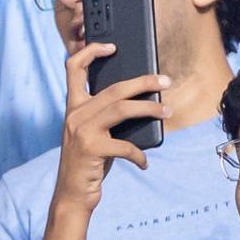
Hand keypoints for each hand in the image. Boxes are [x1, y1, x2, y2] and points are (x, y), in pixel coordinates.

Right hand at [51, 43, 168, 209]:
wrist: (72, 193)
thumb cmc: (88, 161)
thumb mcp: (93, 133)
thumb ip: (106, 117)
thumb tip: (144, 103)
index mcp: (73, 107)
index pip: (73, 68)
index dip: (90, 51)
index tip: (111, 46)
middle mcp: (75, 114)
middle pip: (113, 88)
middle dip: (143, 82)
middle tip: (164, 81)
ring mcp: (81, 131)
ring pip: (121, 108)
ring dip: (149, 109)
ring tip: (167, 112)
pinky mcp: (91, 149)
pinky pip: (125, 145)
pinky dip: (139, 155)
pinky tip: (144, 162)